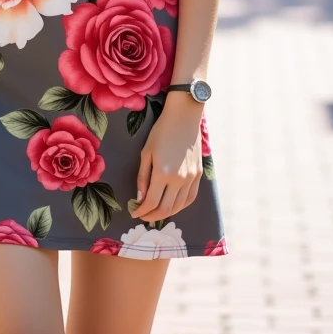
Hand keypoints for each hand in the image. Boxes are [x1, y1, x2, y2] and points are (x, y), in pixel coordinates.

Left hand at [132, 94, 203, 223]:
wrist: (183, 118)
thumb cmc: (161, 132)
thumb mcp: (146, 153)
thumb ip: (143, 177)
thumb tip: (140, 198)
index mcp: (163, 173)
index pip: (151, 202)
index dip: (141, 211)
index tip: (134, 213)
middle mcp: (179, 179)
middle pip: (165, 208)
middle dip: (152, 215)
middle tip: (143, 215)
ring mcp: (191, 178)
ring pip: (179, 206)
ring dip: (166, 213)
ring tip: (155, 212)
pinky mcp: (198, 175)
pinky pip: (190, 198)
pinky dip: (181, 206)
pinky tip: (173, 205)